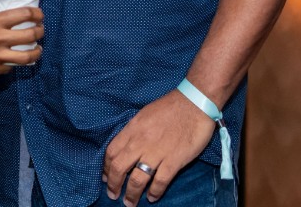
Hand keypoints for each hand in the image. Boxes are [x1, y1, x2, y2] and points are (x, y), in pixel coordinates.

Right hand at [0, 7, 44, 74]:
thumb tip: (6, 19)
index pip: (24, 16)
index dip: (36, 14)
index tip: (39, 15)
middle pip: (30, 37)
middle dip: (40, 32)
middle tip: (41, 31)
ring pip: (25, 58)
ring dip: (35, 53)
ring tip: (37, 50)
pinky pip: (8, 69)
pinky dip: (13, 64)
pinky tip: (13, 60)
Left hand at [102, 90, 216, 206]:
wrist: (194, 103)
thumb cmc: (170, 106)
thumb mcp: (144, 115)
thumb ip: (134, 131)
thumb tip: (127, 146)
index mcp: (132, 129)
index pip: (111, 152)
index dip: (106, 167)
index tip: (106, 177)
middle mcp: (140, 142)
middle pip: (119, 168)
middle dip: (114, 185)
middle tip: (113, 195)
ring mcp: (157, 152)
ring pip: (137, 179)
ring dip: (131, 194)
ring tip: (130, 203)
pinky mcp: (174, 160)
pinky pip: (160, 182)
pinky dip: (154, 192)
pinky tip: (152, 198)